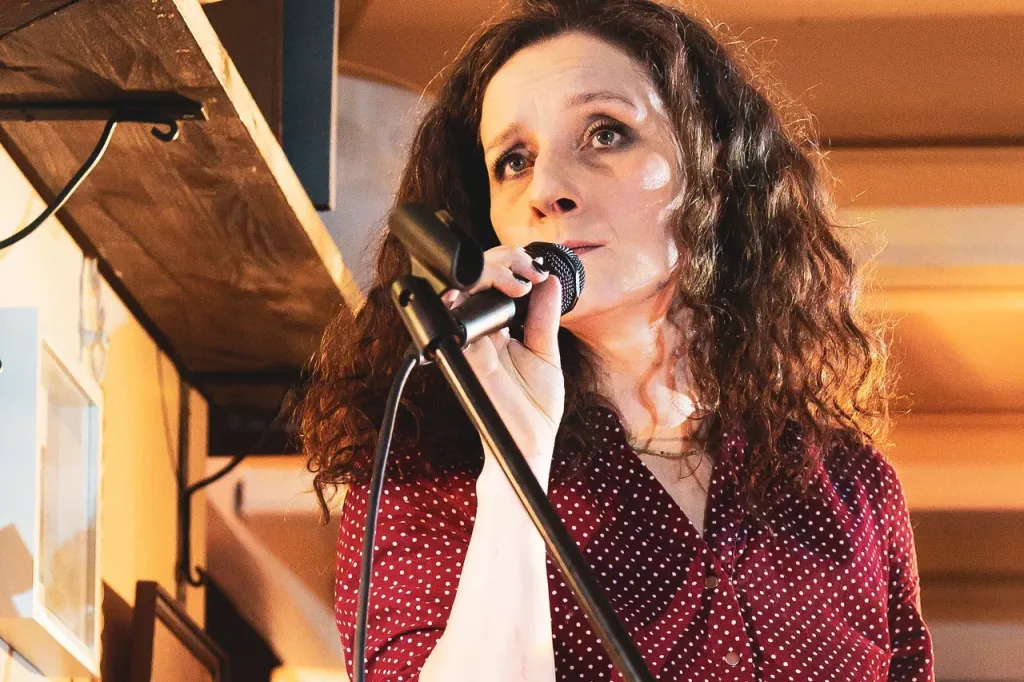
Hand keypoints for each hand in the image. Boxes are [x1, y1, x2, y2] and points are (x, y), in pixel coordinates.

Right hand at [442, 245, 564, 483]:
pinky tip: (502, 291)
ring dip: (489, 275)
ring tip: (518, 278)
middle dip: (501, 262)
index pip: (494, 288)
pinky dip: (471, 303)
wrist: (528, 444)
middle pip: (476, 283)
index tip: (534, 267)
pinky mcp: (468, 361)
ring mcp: (471, 347)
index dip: (509, 268)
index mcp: (497, 333)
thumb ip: (544, 318)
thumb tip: (550, 281)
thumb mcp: (546, 353)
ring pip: (464, 295)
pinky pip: (460, 325)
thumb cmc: (534, 407)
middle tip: (528, 268)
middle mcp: (480, 336)